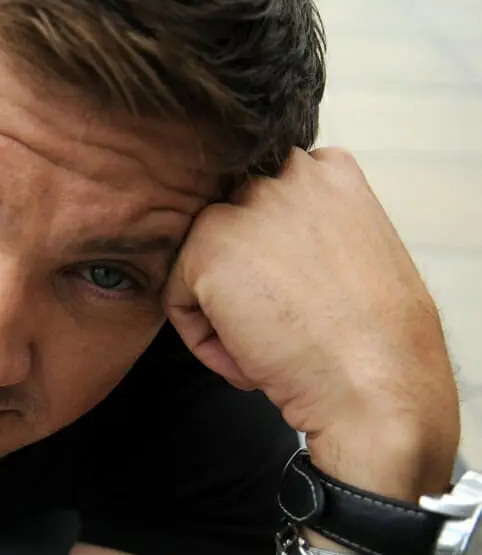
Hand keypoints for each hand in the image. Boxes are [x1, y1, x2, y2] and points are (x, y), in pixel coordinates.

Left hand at [164, 147, 459, 494]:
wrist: (375, 383)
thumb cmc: (372, 340)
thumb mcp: (354, 255)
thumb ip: (307, 232)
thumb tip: (258, 252)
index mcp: (329, 170)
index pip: (262, 206)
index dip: (271, 264)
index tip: (296, 301)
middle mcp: (285, 173)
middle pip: (227, 232)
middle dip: (243, 284)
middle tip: (283, 328)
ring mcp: (246, 206)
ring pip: (200, 265)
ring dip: (222, 313)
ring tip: (269, 345)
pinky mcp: (208, 246)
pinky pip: (179, 300)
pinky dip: (204, 342)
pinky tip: (251, 358)